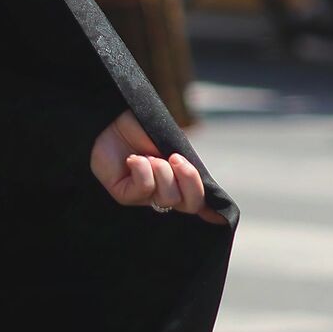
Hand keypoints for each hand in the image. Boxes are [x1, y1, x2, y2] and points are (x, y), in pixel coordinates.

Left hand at [91, 110, 221, 218]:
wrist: (114, 118)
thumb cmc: (144, 129)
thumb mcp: (174, 146)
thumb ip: (191, 169)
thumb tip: (217, 209)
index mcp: (179, 182)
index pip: (199, 203)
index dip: (212, 210)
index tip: (218, 213)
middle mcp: (163, 193)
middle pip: (190, 205)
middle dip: (188, 180)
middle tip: (175, 157)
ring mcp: (143, 197)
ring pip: (168, 198)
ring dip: (162, 171)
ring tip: (149, 155)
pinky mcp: (124, 195)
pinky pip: (144, 189)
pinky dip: (142, 170)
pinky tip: (133, 159)